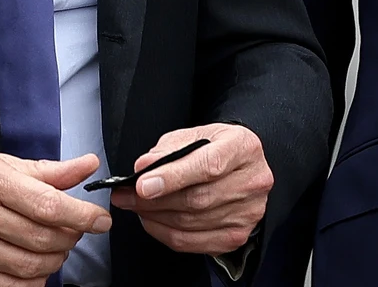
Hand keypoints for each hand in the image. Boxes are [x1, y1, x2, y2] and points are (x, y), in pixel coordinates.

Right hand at [0, 150, 111, 286]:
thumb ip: (43, 170)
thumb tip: (86, 165)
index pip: (50, 206)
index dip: (83, 217)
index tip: (100, 220)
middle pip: (45, 239)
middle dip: (71, 239)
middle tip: (75, 231)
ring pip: (33, 266)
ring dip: (55, 260)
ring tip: (54, 247)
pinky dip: (32, 281)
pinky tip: (33, 267)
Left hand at [110, 123, 272, 256]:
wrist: (240, 165)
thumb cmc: (214, 147)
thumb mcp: (193, 135)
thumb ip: (168, 149)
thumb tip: (144, 167)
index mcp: (243, 147)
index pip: (208, 166)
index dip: (172, 178)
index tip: (141, 185)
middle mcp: (253, 181)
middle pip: (198, 199)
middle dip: (154, 201)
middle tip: (125, 196)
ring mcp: (248, 212)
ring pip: (192, 223)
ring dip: (155, 217)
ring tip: (134, 206)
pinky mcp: (237, 235)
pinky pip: (192, 242)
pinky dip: (165, 233)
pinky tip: (151, 220)